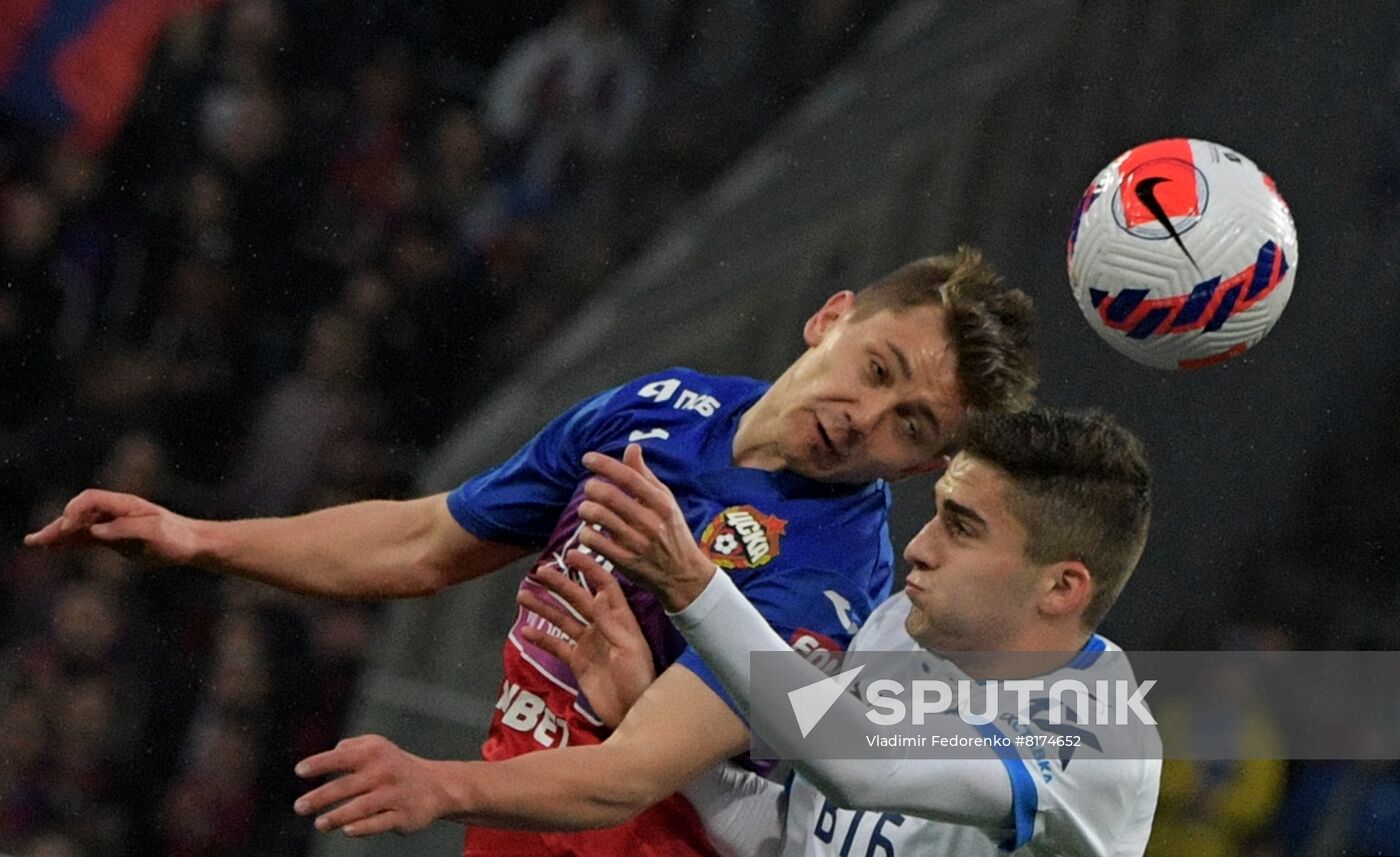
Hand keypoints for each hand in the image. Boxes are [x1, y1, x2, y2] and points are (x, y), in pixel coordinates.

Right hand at [23, 489, 199, 565]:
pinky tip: (53, 549)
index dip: (75, 511)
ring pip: (79, 527)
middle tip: (37, 540)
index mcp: (126, 504)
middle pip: (79, 513)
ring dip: (58, 535)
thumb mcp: (153, 534)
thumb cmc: (177, 538)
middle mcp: (116, 511)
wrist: (191, 544)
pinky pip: (86, 539)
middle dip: (57, 525)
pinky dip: (70, 543)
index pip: (91, 500)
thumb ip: (123, 530)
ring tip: (35, 544)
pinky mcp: (114, 538)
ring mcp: (113, 524)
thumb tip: (94, 532)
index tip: (67, 528)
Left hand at [294, 735, 450, 836]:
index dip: (319, 763)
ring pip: (361, 807)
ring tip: (319, 824)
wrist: (436, 786)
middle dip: (320, 797)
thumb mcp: (377, 746)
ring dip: (337, 816)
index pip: (341, 757)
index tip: (299, 771)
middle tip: (299, 807)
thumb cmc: (396, 766)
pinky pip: (380, 822)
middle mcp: (384, 772)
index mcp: (374, 753)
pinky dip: (364, 827)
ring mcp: (394, 794)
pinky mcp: (403, 816)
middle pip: (346, 786)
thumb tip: (328, 754)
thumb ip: (351, 747)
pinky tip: (347, 830)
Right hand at [518, 556, 654, 727]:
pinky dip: (541, 639)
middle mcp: (603, 627)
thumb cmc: (639, 681)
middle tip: (539, 571)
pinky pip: (557, 646)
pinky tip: (525, 631)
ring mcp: (589, 644)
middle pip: (578, 599)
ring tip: (523, 595)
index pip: (604, 586)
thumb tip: (598, 594)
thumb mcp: (629, 650)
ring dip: (544, 607)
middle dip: (559, 584)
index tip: (572, 554)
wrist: (633, 713)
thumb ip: (611, 624)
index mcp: (620, 620)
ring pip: (562, 619)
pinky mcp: (578, 663)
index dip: (590, 569)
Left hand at [577, 444, 714, 611]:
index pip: (628, 477)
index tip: (587, 459)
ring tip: (587, 509)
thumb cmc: (671, 531)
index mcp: (662, 504)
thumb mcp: (665, 501)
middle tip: (589, 488)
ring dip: (586, 509)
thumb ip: (644, 476)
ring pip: (599, 517)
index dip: (604, 465)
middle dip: (591, 487)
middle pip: (610, 496)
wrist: (683, 574)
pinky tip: (589, 531)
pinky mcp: (626, 562)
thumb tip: (632, 447)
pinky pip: (595, 542)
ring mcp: (638, 544)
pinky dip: (585, 533)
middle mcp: (651, 523)